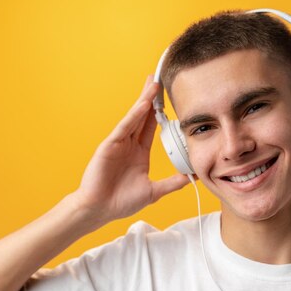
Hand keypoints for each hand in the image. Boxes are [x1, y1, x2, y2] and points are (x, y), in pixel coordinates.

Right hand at [73, 76, 189, 222]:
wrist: (100, 210)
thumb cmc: (120, 201)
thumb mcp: (153, 191)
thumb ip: (172, 183)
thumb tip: (191, 178)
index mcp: (139, 153)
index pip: (151, 127)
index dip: (159, 112)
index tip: (168, 98)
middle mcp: (129, 145)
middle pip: (142, 116)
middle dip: (150, 98)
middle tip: (159, 80)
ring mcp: (118, 144)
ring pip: (133, 118)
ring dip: (143, 101)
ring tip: (153, 85)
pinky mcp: (109, 147)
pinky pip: (123, 128)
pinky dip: (133, 116)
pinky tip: (142, 105)